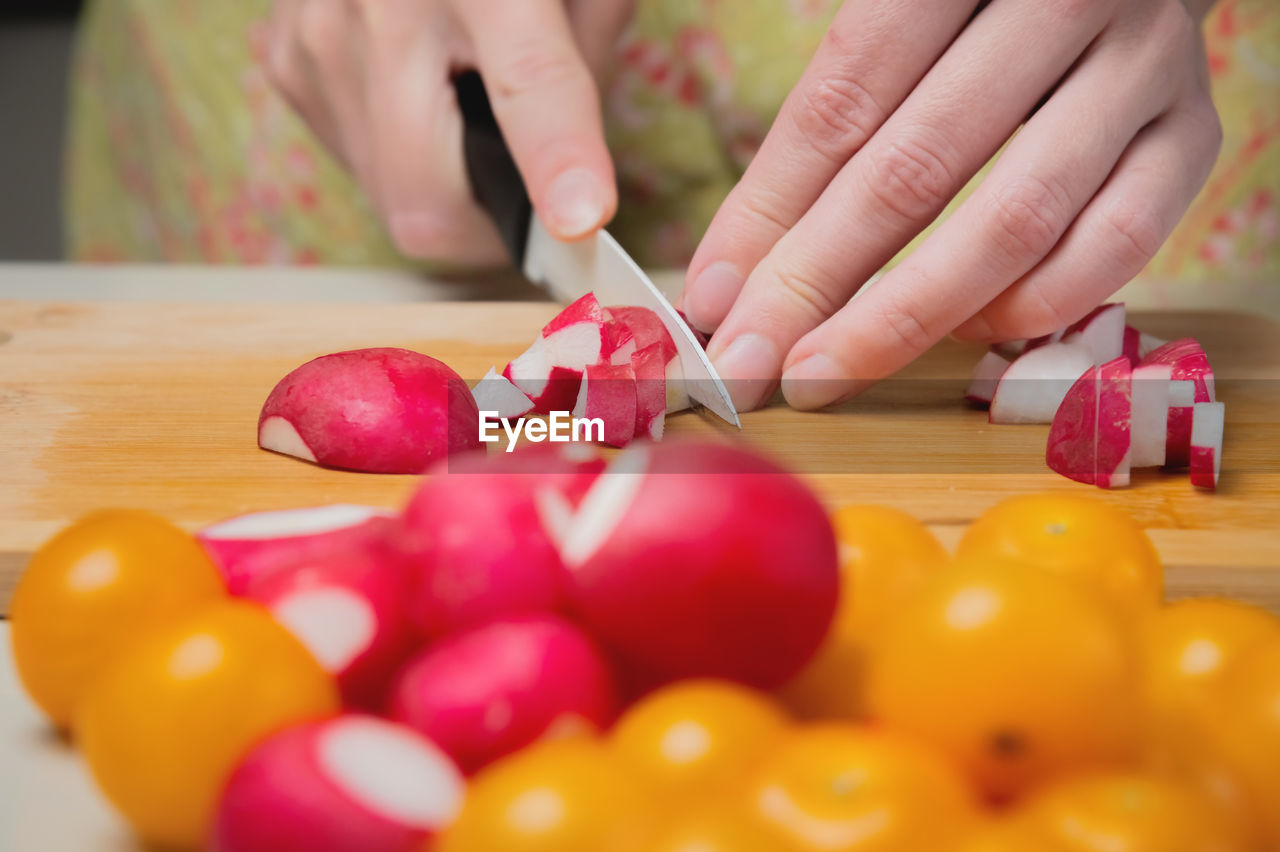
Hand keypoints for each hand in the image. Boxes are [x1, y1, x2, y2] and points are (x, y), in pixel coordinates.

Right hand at [265, 0, 633, 264]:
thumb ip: (589, 56)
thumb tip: (574, 172)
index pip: (528, 82)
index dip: (557, 157)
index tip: (580, 219)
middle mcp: (382, 7)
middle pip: (427, 198)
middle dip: (490, 233)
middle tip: (536, 216)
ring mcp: (317, 40)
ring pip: (389, 196)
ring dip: (447, 195)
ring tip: (472, 124)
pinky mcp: (285, 61)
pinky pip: (357, 161)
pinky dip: (403, 159)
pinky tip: (424, 101)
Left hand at [683, 0, 1221, 410]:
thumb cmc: (968, 17)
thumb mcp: (885, 37)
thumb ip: (815, 135)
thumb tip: (724, 285)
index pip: (841, 104)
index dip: (767, 216)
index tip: (711, 307)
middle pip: (916, 168)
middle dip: (817, 283)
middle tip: (753, 365)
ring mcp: (1144, 67)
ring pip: (1015, 218)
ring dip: (907, 316)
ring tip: (828, 370)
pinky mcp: (1195, 135)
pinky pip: (1117, 245)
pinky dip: (1030, 305)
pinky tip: (963, 334)